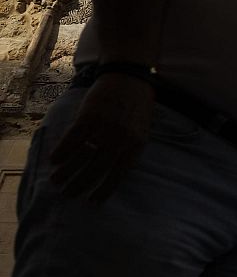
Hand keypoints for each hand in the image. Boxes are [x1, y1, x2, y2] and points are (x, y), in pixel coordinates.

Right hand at [49, 73, 155, 200]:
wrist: (129, 75)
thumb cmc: (137, 103)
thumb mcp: (141, 128)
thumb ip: (130, 147)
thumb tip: (116, 170)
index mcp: (137, 143)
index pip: (119, 173)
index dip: (105, 189)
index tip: (93, 201)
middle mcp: (122, 137)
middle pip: (98, 168)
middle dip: (81, 184)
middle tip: (68, 194)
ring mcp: (105, 126)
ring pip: (83, 156)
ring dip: (67, 171)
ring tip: (57, 182)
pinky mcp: (90, 115)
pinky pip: (73, 138)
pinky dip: (62, 150)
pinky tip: (54, 160)